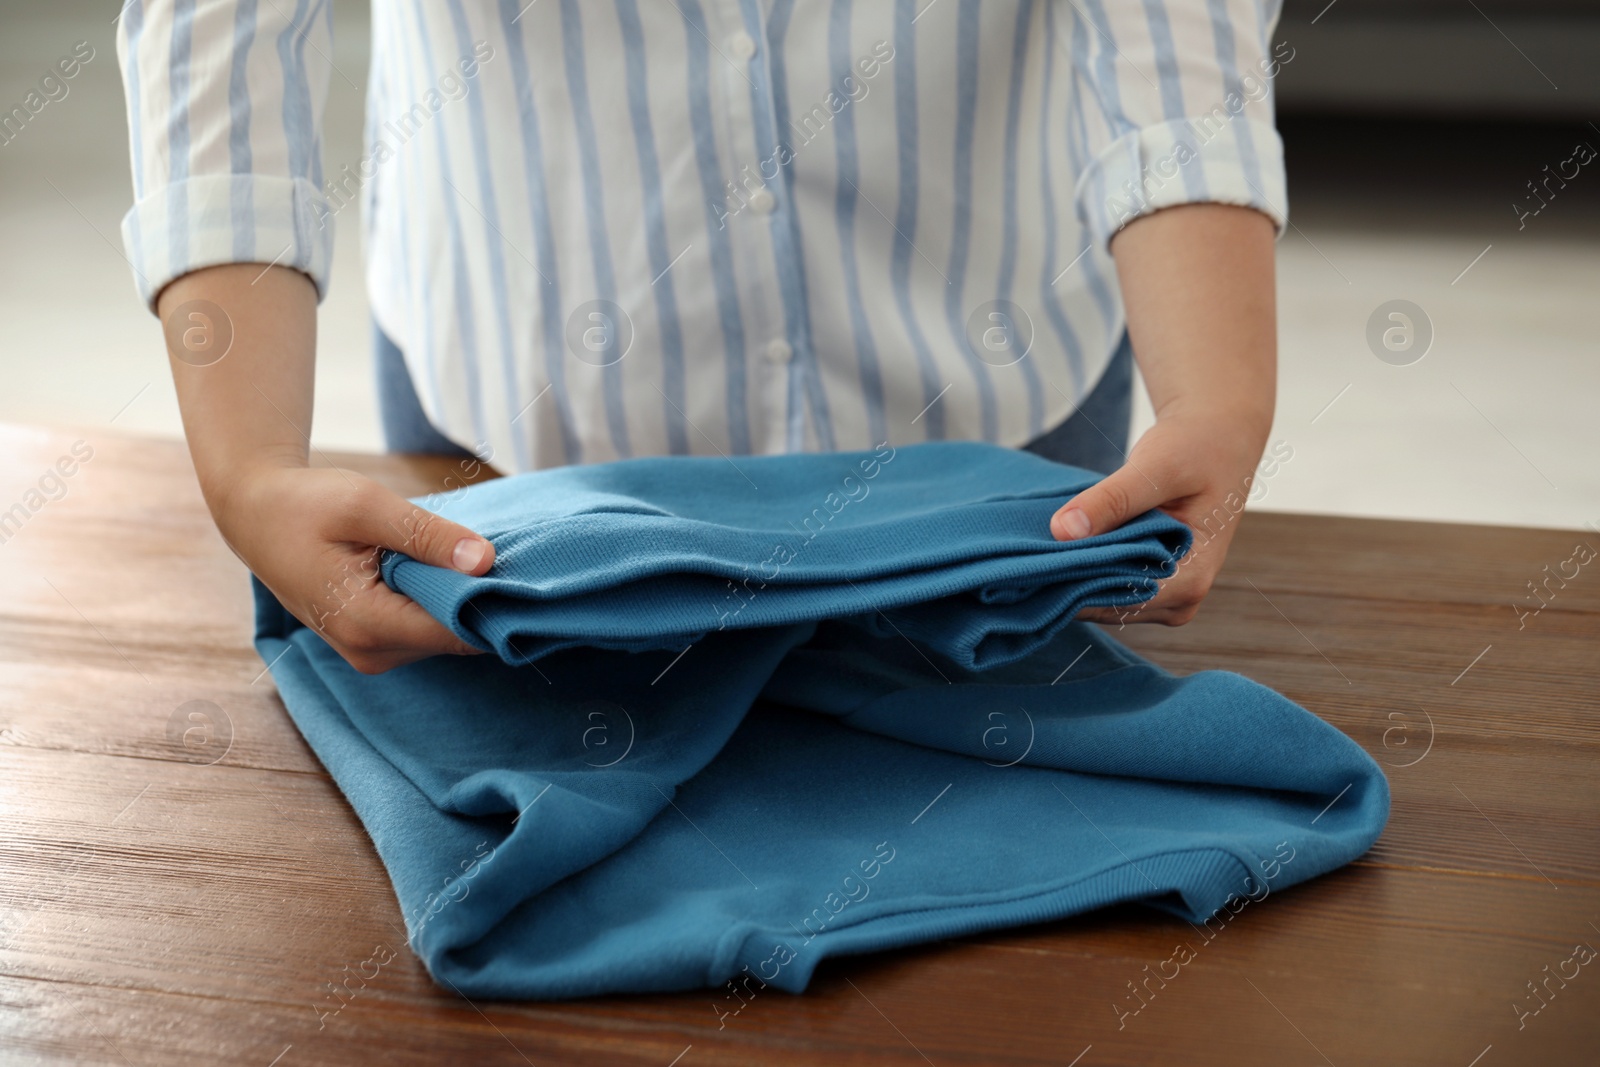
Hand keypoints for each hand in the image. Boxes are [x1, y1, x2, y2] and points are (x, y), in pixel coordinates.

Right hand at [155, 263, 494, 673]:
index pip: (455, 633)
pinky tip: (445, 566)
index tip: (525, 573)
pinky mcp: (374, 642)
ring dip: (460, 598)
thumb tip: (486, 561)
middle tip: (504, 553)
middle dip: (480, 599)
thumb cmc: (305, 504)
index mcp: (365, 623)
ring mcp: (370, 652)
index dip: (494, 606)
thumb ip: (427, 535)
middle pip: (453, 637)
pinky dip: (441, 600)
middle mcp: (369, 652)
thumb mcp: (367, 506)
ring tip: (469, 554)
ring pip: (443, 634)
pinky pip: (425, 627)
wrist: (255, 513)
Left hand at [1051, 406, 1268, 625]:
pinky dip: (1083, 565)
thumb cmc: (1196, 449)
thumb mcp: (1156, 468)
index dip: (1075, 582)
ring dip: (1074, 572)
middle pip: (1108, 603)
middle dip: (1070, 577)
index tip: (1034, 559)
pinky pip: (1106, 583)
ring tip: (1043, 542)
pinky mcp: (1148, 583)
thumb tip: (1062, 530)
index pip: (1120, 600)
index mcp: (1192, 579)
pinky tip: (1061, 544)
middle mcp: (1181, 600)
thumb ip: (1112, 500)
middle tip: (1029, 548)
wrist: (1217, 439)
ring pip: (1102, 597)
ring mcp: (1164, 597)